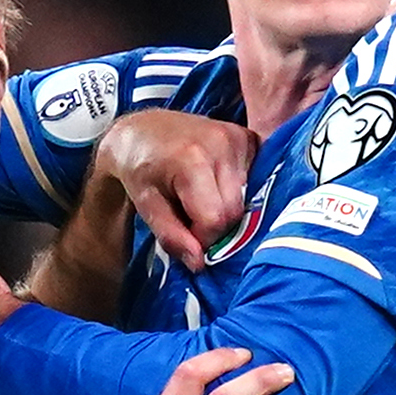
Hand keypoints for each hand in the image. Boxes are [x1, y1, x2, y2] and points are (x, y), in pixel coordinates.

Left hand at [101, 111, 256, 269]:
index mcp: (191, 160)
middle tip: (191, 215)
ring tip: (202, 196)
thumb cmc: (142, 170)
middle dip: (214, 223)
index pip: (215, 219)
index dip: (202, 236)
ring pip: (246, 197)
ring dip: (226, 205)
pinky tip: (217, 182)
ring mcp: (237, 137)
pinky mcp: (248, 137)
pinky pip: (254, 178)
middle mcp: (221, 144)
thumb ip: (172, 236)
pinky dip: (237, 188)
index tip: (186, 231)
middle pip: (234, 210)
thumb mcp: (147, 206)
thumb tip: (199, 264)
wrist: (144, 130)